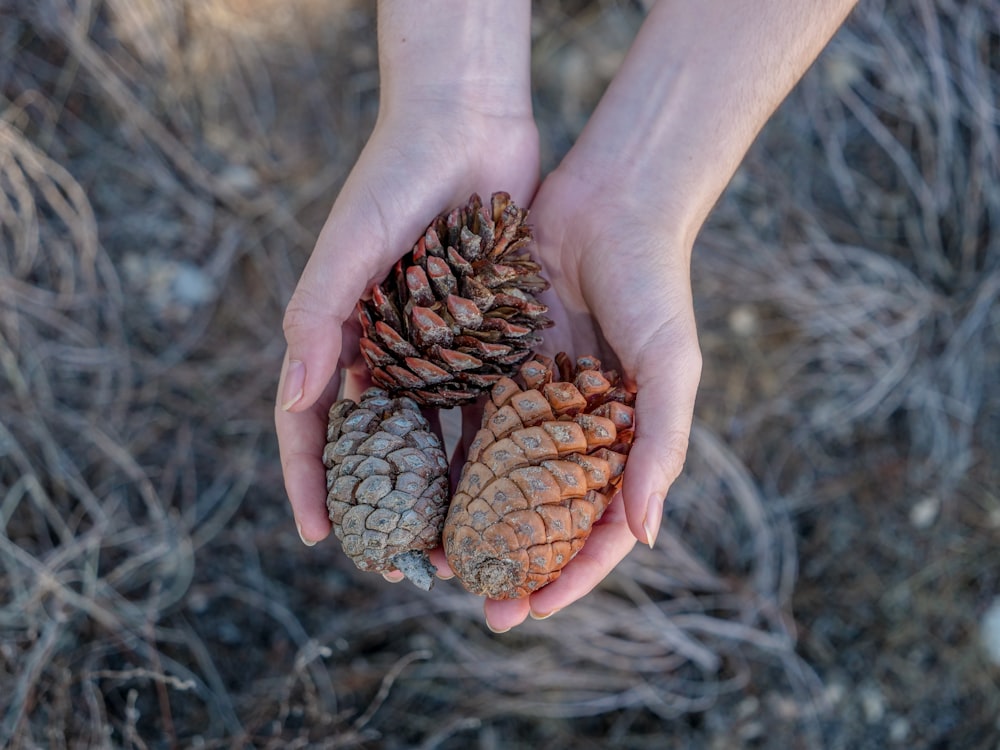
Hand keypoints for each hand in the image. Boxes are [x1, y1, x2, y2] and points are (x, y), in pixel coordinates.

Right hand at [276, 2, 537, 545]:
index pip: (312, 425)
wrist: (467, 122)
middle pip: (379, 443)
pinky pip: (486, 398)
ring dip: (444, 487)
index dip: (311, 481)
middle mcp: (385, 347)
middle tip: (405, 560)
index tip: (321, 537)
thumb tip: (296, 401)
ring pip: (437, 432)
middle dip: (386, 502)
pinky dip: (491, 440)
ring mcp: (437, 344)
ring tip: (462, 538)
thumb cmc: (395, 176)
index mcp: (340, 333)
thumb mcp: (349, 247)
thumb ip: (318, 319)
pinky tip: (508, 484)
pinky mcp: (486, 332)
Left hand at [475, 0, 855, 631]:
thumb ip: (660, 444)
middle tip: (478, 606)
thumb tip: (643, 536)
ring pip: (494, 474)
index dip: (571, 574)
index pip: (596, 525)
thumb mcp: (669, 364)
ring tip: (434, 559)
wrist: (612, 198)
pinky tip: (411, 485)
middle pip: (539, 513)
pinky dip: (443, 453)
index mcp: (618, 439)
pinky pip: (465, 417)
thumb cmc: (654, 281)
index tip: (533, 612)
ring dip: (468, 519)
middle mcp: (571, 427)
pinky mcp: (494, 361)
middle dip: (511, 562)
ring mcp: (530, 396)